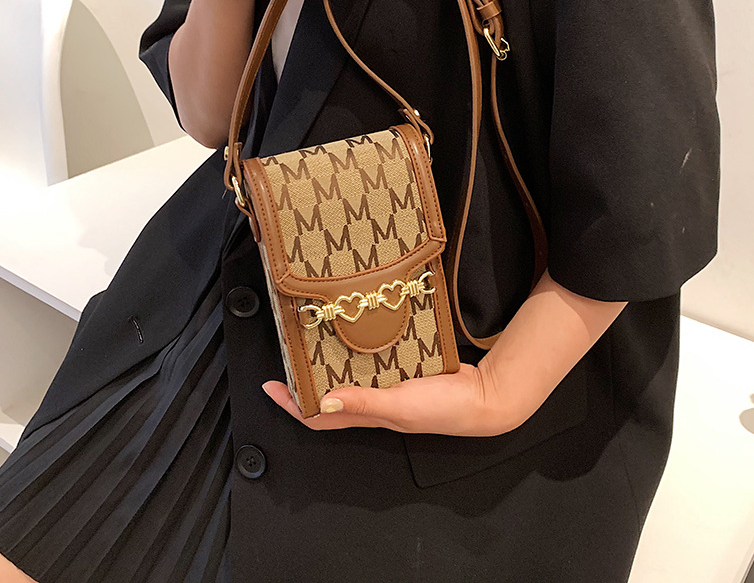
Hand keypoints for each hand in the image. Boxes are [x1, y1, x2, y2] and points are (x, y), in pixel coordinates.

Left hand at [262, 363, 526, 435]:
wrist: (484, 396)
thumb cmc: (444, 409)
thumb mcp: (399, 406)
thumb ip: (362, 403)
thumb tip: (320, 402)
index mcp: (368, 416)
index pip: (319, 415)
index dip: (292, 404)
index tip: (270, 386)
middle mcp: (374, 404)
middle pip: (329, 397)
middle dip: (305, 382)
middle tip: (287, 359)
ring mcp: (389, 388)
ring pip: (350, 379)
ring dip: (329, 366)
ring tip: (313, 345)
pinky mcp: (404, 372)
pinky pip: (374, 364)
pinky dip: (360, 353)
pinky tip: (358, 337)